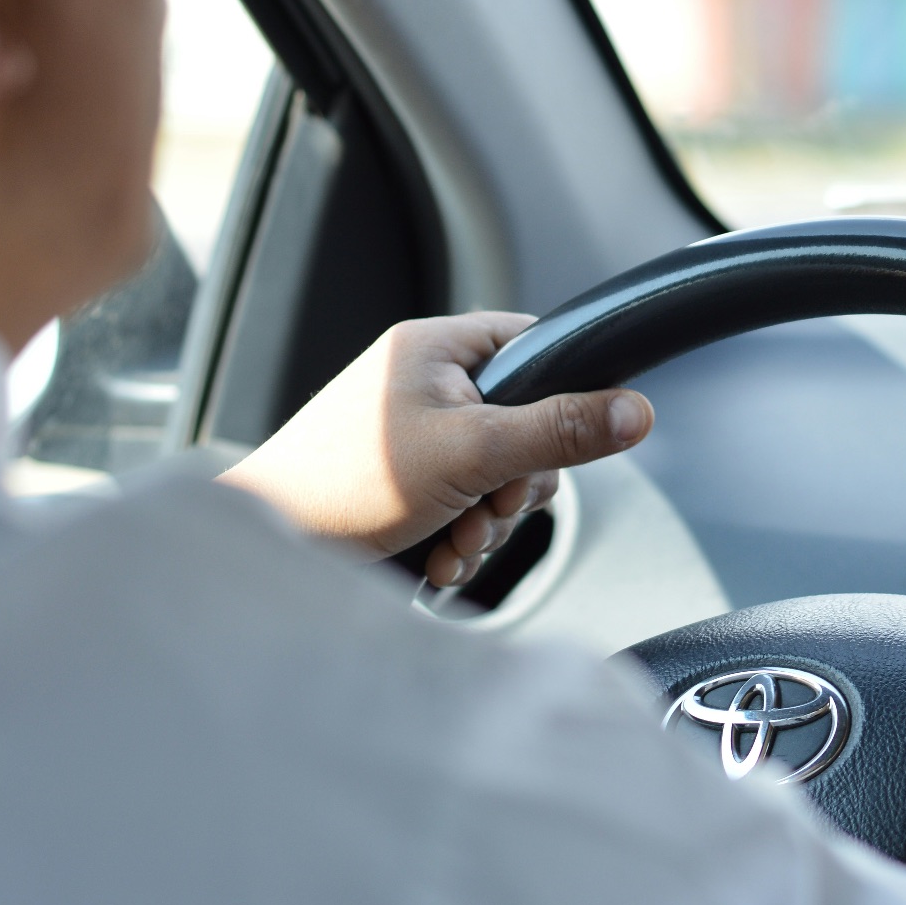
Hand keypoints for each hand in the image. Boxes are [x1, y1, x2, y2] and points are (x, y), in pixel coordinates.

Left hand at [217, 312, 653, 586]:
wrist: (267, 550)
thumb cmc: (344, 486)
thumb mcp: (473, 453)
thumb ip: (560, 432)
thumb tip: (638, 412)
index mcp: (436, 347)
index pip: (537, 347)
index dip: (561, 398)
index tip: (553, 446)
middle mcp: (426, 383)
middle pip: (527, 426)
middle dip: (516, 488)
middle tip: (486, 508)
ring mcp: (414, 435)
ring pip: (499, 476)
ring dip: (488, 523)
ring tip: (451, 542)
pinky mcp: (405, 483)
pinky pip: (465, 505)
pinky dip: (461, 539)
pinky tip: (438, 557)